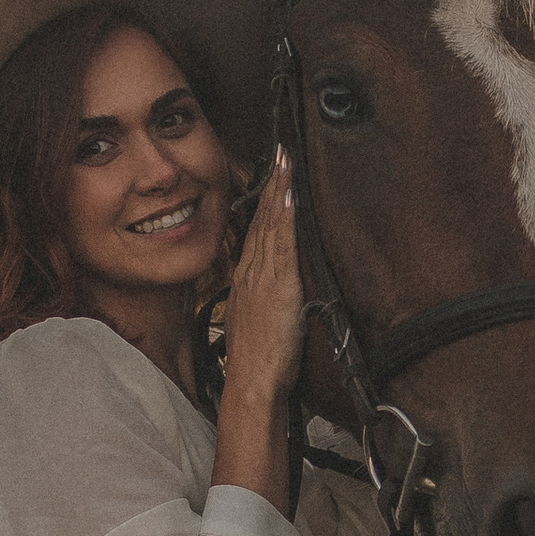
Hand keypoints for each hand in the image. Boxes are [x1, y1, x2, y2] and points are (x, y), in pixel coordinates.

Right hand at [221, 155, 308, 403]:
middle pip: (261, 220)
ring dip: (279, 191)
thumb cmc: (255, 364)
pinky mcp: (278, 286)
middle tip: (279, 153)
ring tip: (286, 162)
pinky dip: (283, 218)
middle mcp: (251, 274)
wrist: (251, 383)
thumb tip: (268, 301)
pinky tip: (288, 196)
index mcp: (245, 282)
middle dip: (271, 185)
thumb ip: (260, 307)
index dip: (264, 203)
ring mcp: (263, 277)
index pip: (256, 233)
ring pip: (271, 225)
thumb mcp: (255, 327)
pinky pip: (281, 244)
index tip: (272, 178)